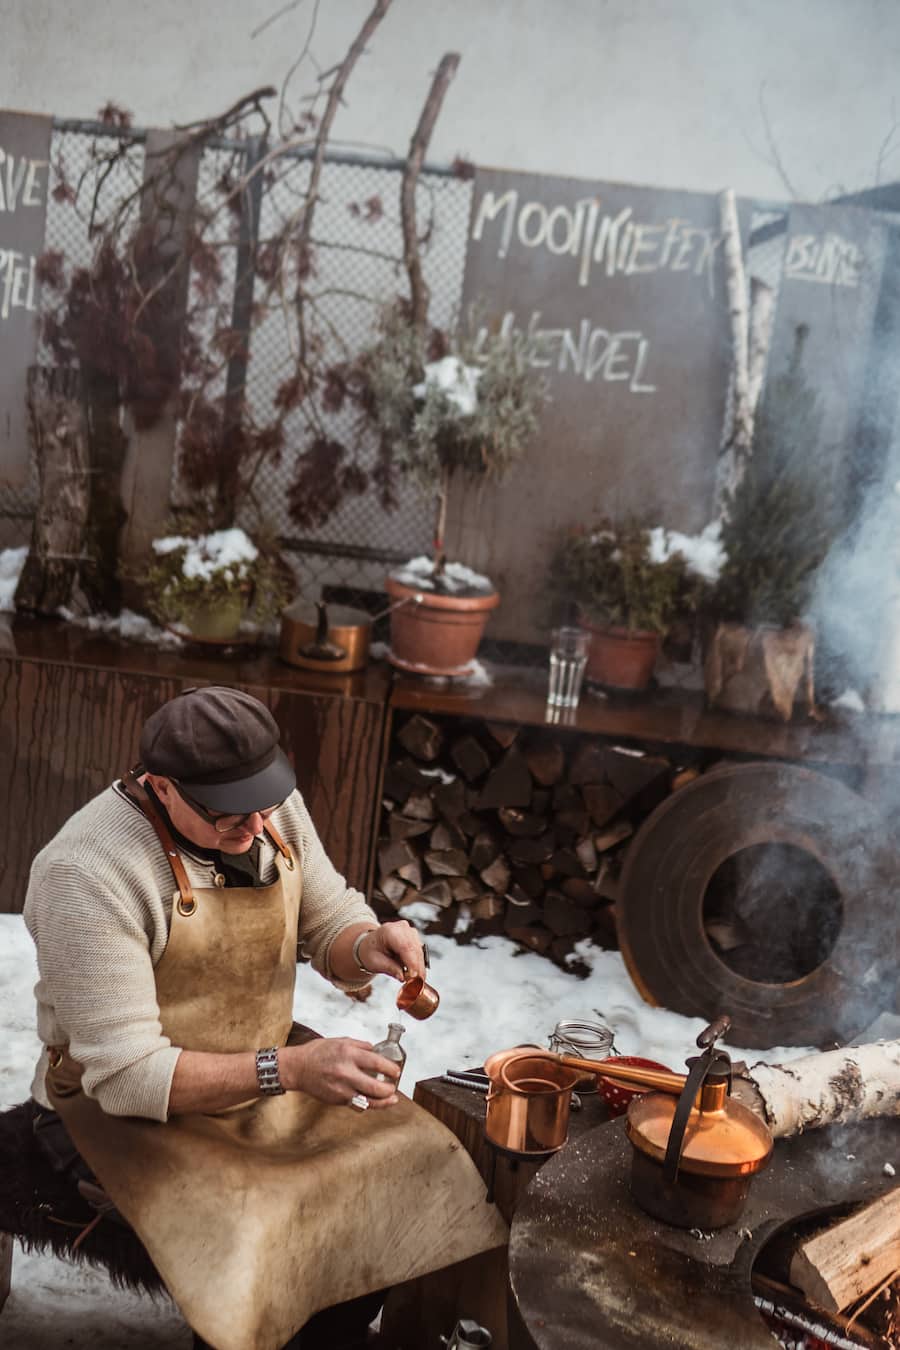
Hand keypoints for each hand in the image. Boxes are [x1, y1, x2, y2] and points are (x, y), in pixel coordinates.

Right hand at [284, 1038, 400, 1108]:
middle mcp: (346, 1073)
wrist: (298, 1068)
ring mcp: (341, 1089)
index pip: (376, 1063)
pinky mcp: (337, 1100)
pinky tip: (374, 1102)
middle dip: (390, 1089)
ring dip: (383, 1102)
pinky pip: (357, 1105)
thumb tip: (376, 1052)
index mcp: (348, 1054)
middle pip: (376, 1087)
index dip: (390, 1069)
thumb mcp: (341, 1041)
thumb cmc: (318, 1052)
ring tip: (392, 1099)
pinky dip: (367, 1104)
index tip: (396, 1071)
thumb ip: (360, 1046)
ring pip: (368, 1101)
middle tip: (394, 1086)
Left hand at [357, 920, 424, 981]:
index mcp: (389, 931)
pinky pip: (420, 951)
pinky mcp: (414, 937)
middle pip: (414, 948)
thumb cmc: (371, 952)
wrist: (371, 945)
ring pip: (419, 950)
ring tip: (416, 980)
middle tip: (418, 982)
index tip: (415, 976)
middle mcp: (401, 928)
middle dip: (417, 967)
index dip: (412, 962)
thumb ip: (389, 968)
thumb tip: (402, 977)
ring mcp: (409, 931)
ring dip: (419, 966)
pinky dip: (418, 963)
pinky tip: (416, 973)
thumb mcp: (375, 962)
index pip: (404, 946)